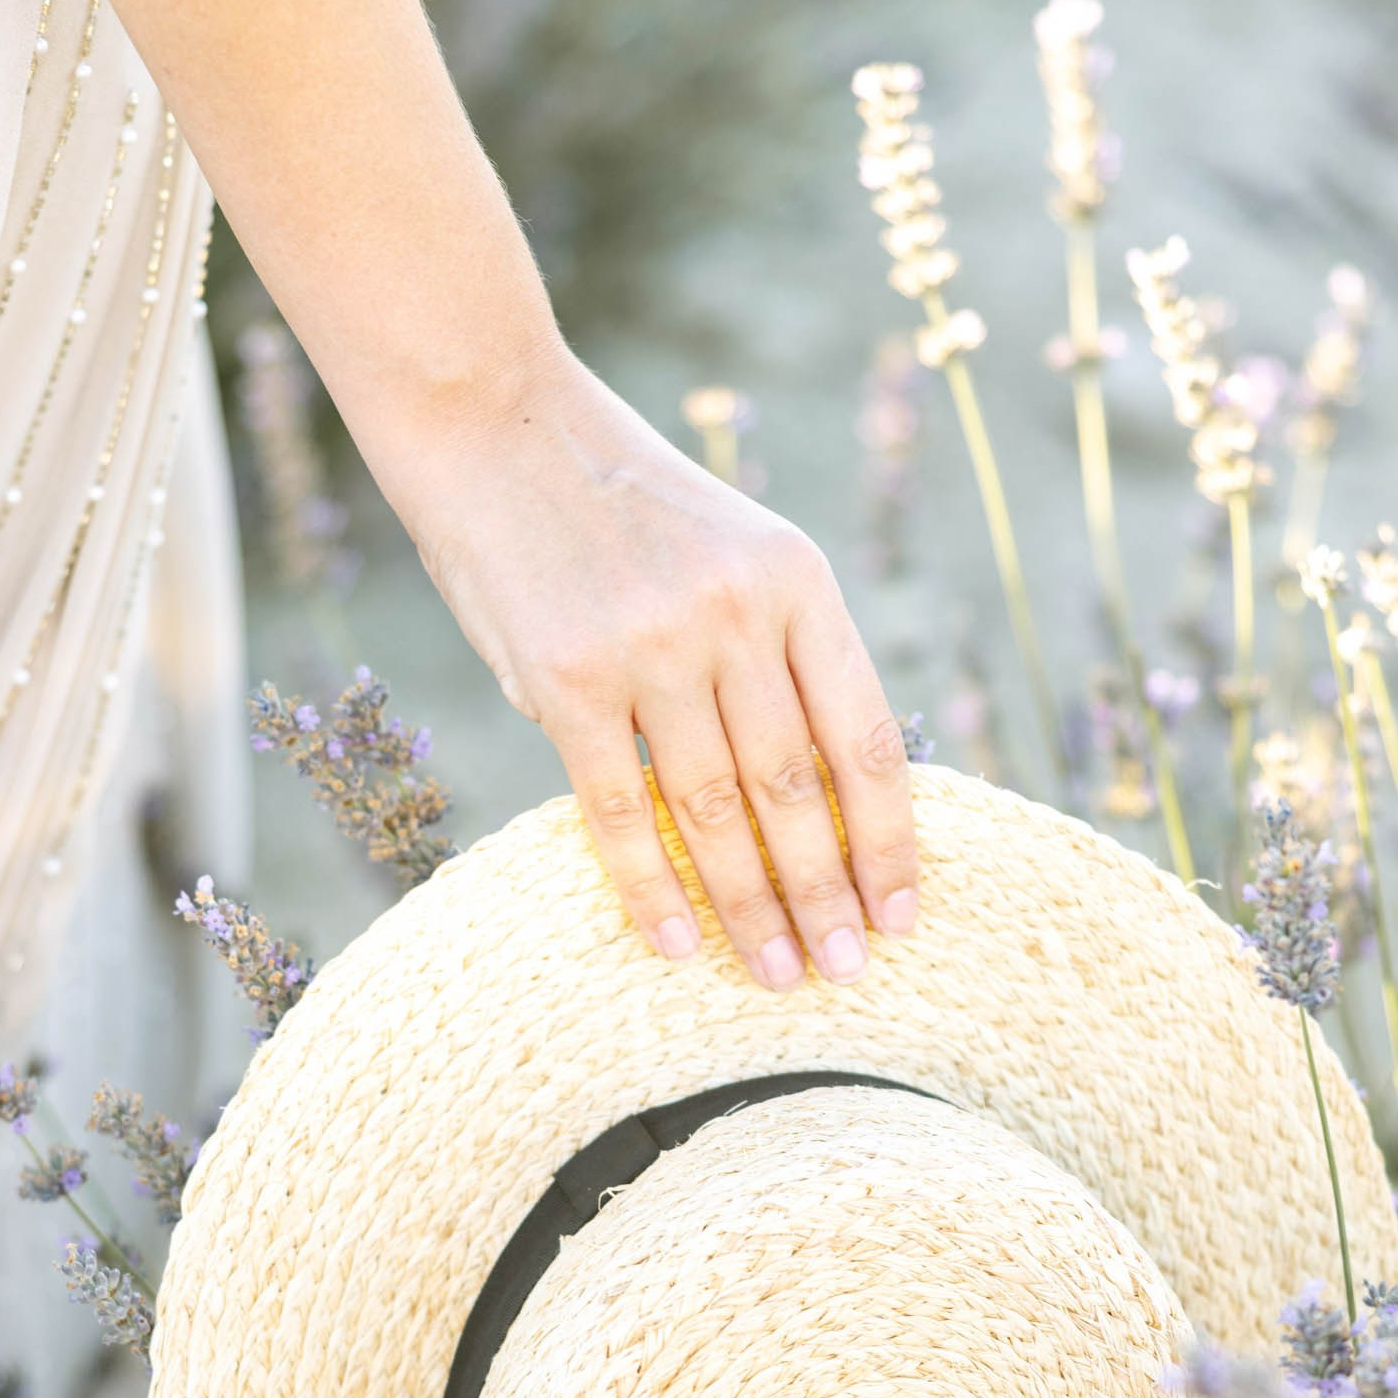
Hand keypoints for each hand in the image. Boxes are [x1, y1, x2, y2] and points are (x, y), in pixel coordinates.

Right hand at [400, 348, 920, 985]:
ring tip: (773, 974)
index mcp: (796, 581)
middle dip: (825, 894)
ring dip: (751, 907)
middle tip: (842, 972)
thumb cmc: (621, 509)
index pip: (864, 738)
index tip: (901, 916)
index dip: (888, 840)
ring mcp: (651, 647)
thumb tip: (810, 798)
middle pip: (798, 790)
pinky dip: (652, 889)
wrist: (496, 423)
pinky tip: (676, 944)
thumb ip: (773, 653)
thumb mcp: (733, 551)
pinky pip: (622, 812)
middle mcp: (735, 615)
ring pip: (720, 812)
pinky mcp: (567, 682)